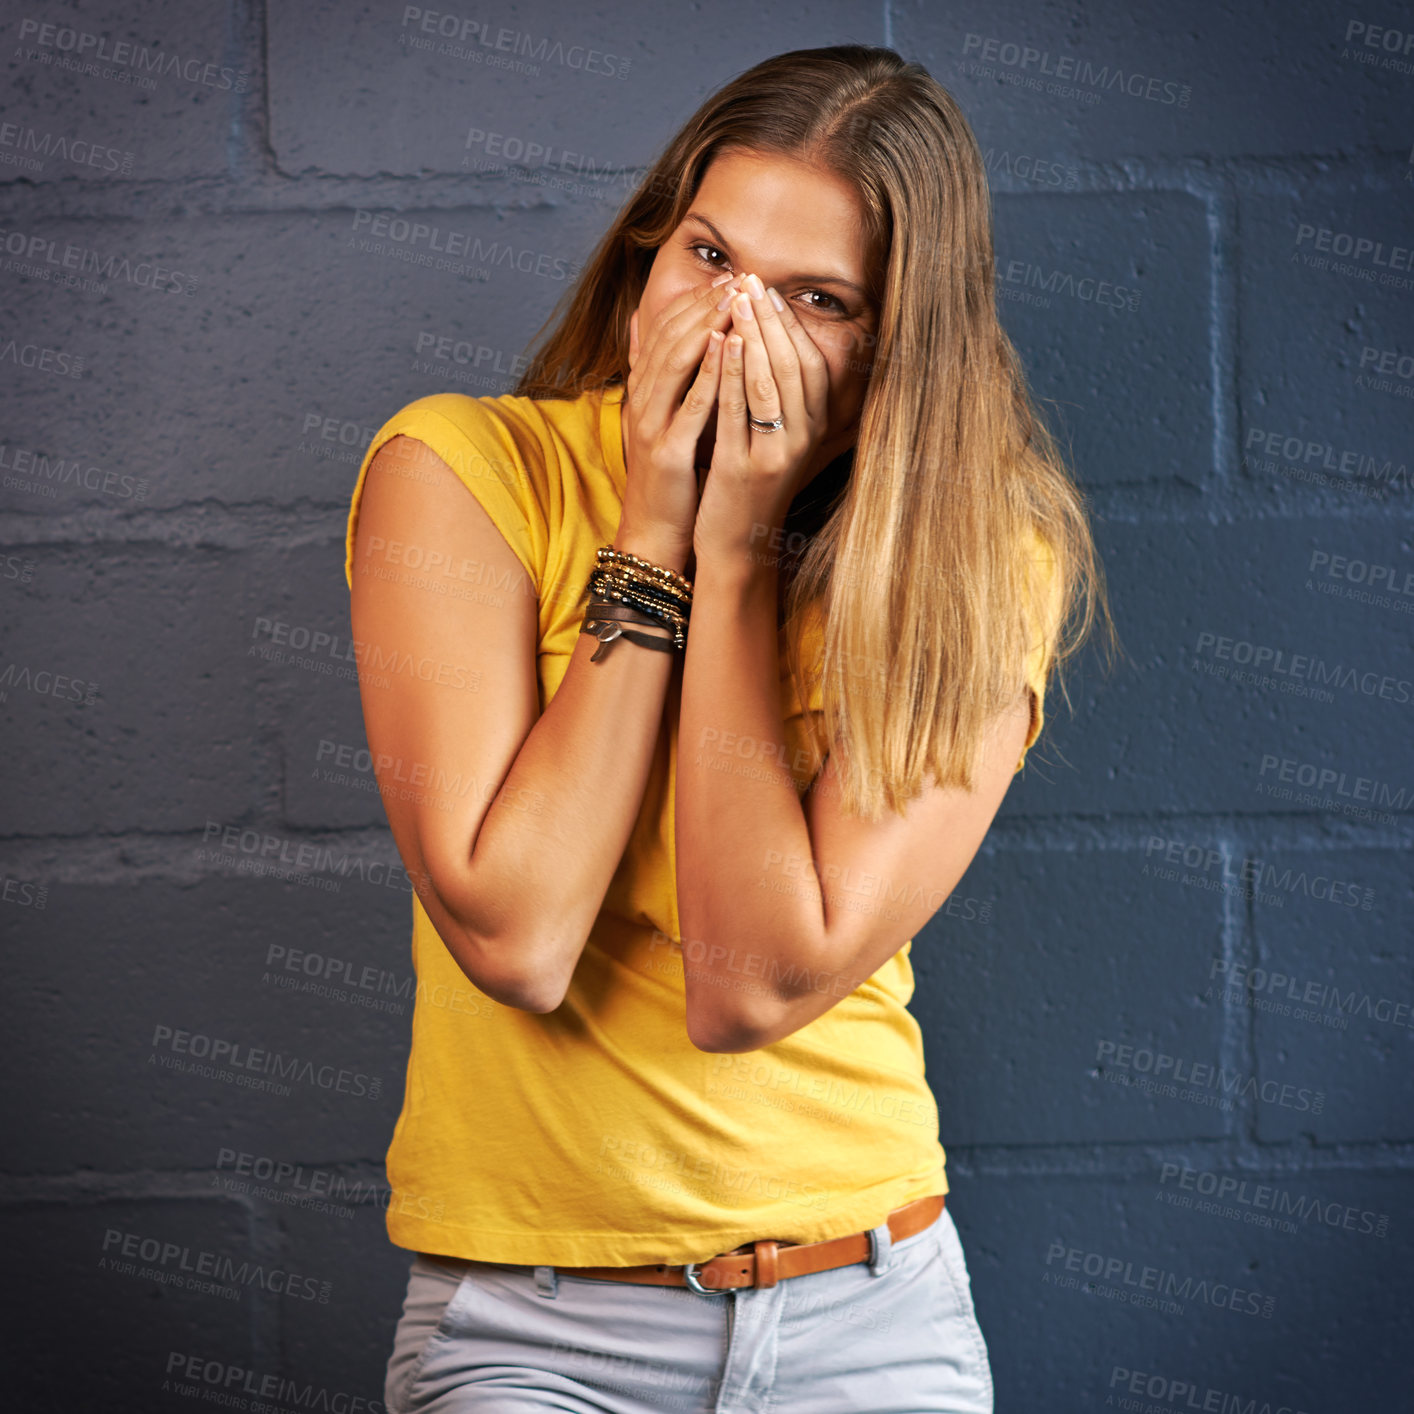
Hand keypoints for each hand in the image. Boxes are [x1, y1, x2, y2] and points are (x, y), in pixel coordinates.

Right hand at [619, 271, 742, 562]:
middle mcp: (642, 400)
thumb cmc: (667, 474)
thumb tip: (636, 320)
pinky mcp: (667, 451)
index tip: (728, 277)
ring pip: (676, 362)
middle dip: (704, 304)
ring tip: (734, 300)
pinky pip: (689, 405)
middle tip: (737, 277)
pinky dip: (708, 373)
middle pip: (670, 337)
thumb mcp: (656, 414)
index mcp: (643, 390)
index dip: (695, 300)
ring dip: (706, 326)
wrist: (655, 529)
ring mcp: (652, 425)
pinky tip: (728, 348)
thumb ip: (650, 370)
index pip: (666, 330)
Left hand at [693, 273, 829, 564]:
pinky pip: (738, 413)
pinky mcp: (744, 469)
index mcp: (813, 430)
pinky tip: (720, 343)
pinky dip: (731, 374)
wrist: (737, 546)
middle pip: (793, 365)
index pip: (812, 363)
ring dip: (753, 336)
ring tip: (736, 300)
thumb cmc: (750, 487)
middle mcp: (802, 440)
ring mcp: (775, 455)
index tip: (769, 290)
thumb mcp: (775, 441)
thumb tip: (779, 347)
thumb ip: (782, 399)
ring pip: (769, 383)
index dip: (792, 324)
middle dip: (772, 319)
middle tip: (752, 280)